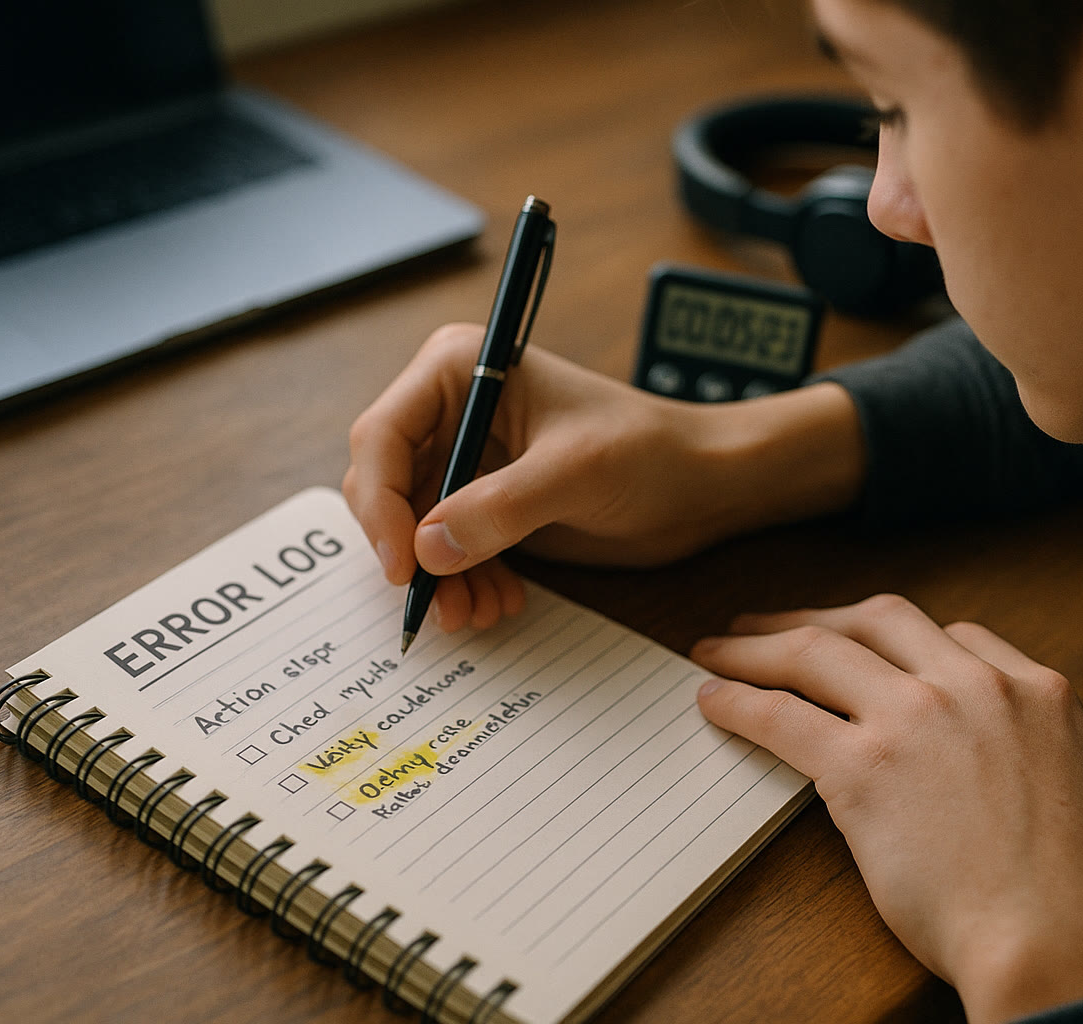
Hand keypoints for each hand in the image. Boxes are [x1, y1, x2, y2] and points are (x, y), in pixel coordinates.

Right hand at [343, 323, 863, 629]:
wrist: (701, 484)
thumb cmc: (650, 451)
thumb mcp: (576, 474)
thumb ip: (499, 509)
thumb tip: (426, 551)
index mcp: (460, 368)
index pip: (382, 437)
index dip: (380, 504)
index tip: (404, 566)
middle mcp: (451, 408)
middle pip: (386, 487)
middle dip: (410, 550)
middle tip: (442, 605)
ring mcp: (467, 456)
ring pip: (414, 527)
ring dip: (438, 577)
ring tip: (478, 613)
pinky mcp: (487, 500)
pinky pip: (447, 548)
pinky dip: (463, 580)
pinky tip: (499, 602)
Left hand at [693, 595, 1082, 1023]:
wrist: (1062, 943)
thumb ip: (1078, 747)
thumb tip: (1062, 743)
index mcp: (1035, 690)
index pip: (952, 636)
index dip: (898, 640)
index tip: (865, 649)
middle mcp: (972, 686)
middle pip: (877, 621)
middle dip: (819, 617)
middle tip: (773, 627)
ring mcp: (915, 719)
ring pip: (818, 652)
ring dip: (759, 647)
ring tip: (718, 652)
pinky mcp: (863, 768)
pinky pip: (782, 716)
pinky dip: (740, 701)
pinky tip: (715, 702)